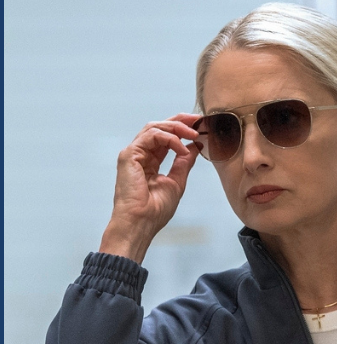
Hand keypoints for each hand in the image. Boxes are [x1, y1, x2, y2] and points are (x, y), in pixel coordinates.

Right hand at [102, 114, 203, 262]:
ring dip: (176, 127)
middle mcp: (140, 154)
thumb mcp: (177, 182)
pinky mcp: (129, 155)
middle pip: (158, 127)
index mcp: (150, 161)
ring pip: (154, 128)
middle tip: (198, 120)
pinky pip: (150, 136)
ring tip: (193, 134)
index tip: (200, 126)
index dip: (181, 128)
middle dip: (180, 121)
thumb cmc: (155, 209)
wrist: (142, 222)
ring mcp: (133, 154)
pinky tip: (182, 148)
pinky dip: (169, 139)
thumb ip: (184, 163)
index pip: (165, 137)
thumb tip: (194, 147)